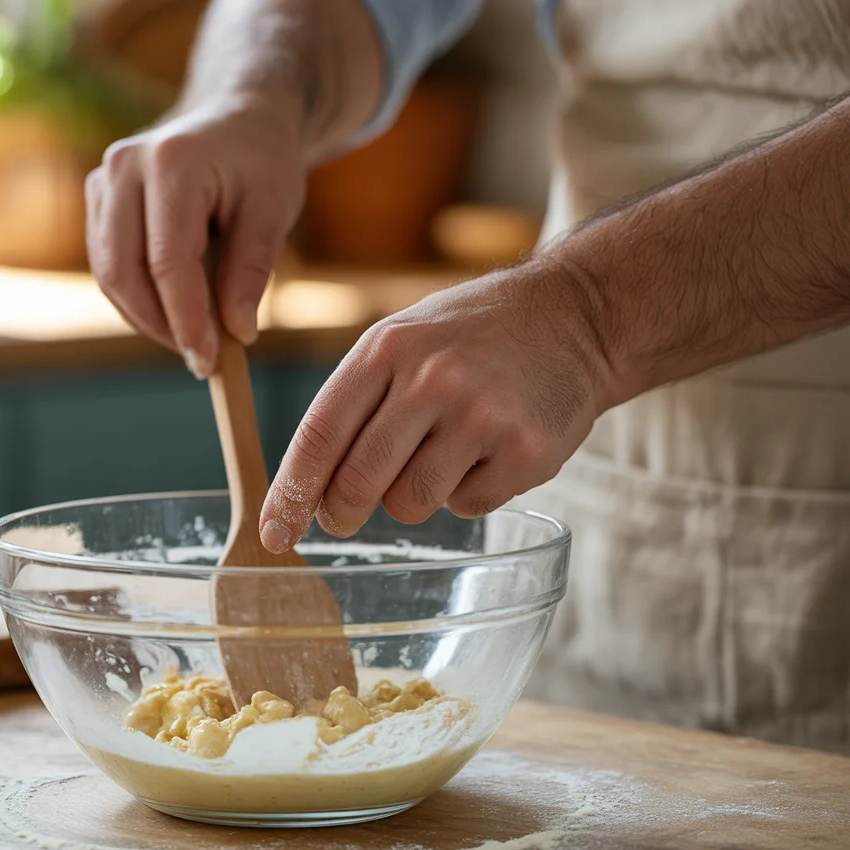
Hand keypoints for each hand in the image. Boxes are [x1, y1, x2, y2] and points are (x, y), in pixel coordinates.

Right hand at [85, 100, 306, 377]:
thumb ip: (252, 270)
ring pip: (109, 274)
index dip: (185, 318)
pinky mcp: (99, 200)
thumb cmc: (261, 163)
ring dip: (146, 318)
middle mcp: (124, 166)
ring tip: (193, 340)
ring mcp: (103, 180)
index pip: (168, 260)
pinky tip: (174, 314)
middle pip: (123, 270)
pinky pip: (108, 266)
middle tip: (200, 361)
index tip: (207, 362)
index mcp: (172, 162)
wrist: (238, 118)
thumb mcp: (274, 210)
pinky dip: (137, 299)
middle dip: (160, 326)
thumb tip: (238, 334)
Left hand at [258, 262, 614, 551]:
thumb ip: (355, 404)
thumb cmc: (470, 335)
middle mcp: (432, 380)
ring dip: (412, 496)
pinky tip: (487, 452)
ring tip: (442, 453)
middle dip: (340, 513)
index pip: (320, 435)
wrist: (574, 316)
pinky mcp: (526, 452)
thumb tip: (306, 489)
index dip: (290, 493)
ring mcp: (482, 417)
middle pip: (358, 482)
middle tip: (343, 517)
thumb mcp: (402, 339)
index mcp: (387, 349)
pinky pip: (467, 507)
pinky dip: (467, 493)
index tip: (274, 532)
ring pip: (409, 504)